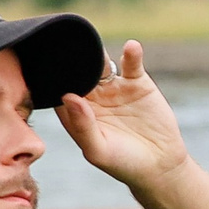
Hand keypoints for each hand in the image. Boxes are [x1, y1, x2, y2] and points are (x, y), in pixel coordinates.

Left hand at [57, 41, 190, 192]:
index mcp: (75, 113)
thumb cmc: (123, 164)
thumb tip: (69, 97)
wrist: (160, 166)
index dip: (53, 77)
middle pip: (77, 71)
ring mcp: (113, 87)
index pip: (58, 89)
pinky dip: (132, 53)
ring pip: (101, 62)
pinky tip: (132, 48)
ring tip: (95, 45)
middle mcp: (91, 96)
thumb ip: (82, 126)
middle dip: (72, 58)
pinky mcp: (136, 81)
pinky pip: (131, 62)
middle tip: (68, 43)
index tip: (48, 63)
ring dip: (97, 52)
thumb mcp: (99, 151)